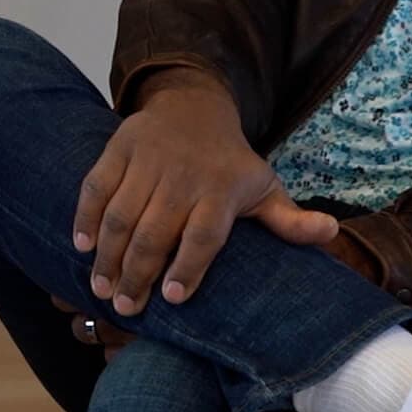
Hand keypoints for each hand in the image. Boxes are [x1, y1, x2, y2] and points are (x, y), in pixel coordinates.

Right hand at [72, 69, 340, 314]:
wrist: (194, 105)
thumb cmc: (230, 163)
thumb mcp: (264, 187)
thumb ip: (289, 220)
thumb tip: (331, 234)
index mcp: (220, 191)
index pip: (203, 235)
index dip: (188, 266)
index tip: (172, 298)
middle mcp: (182, 177)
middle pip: (156, 231)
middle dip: (138, 273)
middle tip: (126, 306)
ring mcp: (147, 162)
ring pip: (122, 214)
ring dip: (108, 254)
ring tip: (101, 288)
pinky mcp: (119, 150)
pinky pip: (96, 186)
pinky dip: (85, 216)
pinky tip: (81, 247)